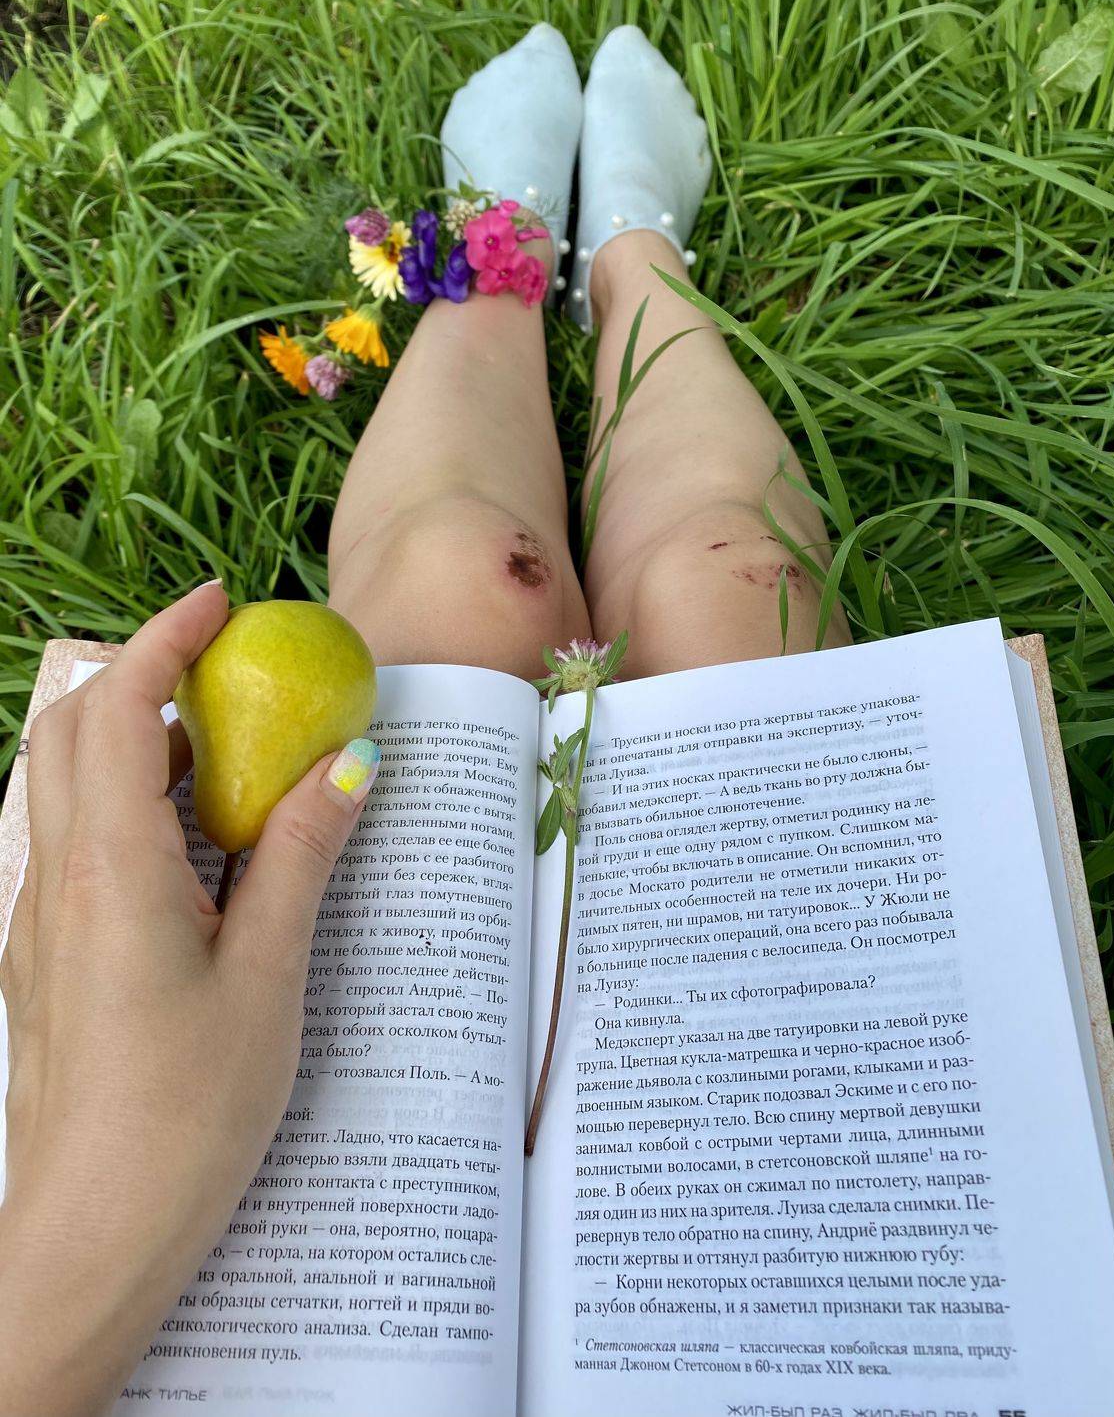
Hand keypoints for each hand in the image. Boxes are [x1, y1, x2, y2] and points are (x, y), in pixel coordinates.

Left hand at [0, 584, 377, 1416]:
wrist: (89, 1235)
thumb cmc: (184, 1118)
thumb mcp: (268, 980)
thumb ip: (301, 859)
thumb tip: (349, 765)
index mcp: (111, 871)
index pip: (118, 710)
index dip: (163, 639)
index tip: (221, 601)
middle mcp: (59, 879)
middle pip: (68, 730)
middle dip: (141, 675)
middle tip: (228, 670)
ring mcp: (41, 919)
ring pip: (64, 785)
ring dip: (134, 740)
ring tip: (227, 754)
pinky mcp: (47, 956)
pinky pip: (75, 842)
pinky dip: (126, 802)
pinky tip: (195, 847)